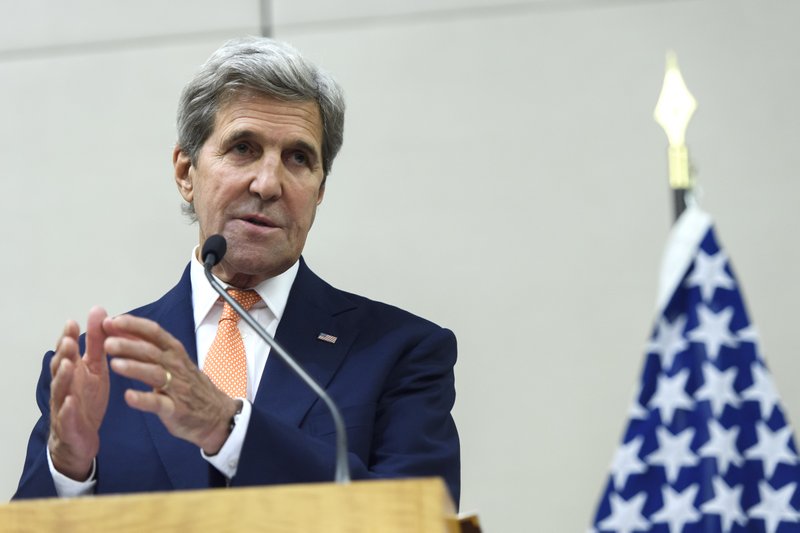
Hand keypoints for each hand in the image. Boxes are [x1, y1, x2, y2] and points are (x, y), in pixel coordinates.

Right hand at [48, 306, 109, 479]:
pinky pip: (66, 417)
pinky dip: (68, 408)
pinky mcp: (69, 425)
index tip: (73, 322)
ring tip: (69, 364)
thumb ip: (97, 342)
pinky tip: (72, 401)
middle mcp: (64, 386)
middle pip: (59, 369)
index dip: (67, 338)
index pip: (67, 352)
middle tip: (70, 341)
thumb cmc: (86, 398)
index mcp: (71, 372)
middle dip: (63, 355)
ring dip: (63, 377)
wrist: (81, 438)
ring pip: (60, 390)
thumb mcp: (95, 368)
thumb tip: (98, 310)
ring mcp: (63, 406)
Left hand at [103, 314, 238, 453]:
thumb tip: (123, 331)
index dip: (133, 326)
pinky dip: (144, 399)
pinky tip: (129, 396)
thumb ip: (150, 348)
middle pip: (151, 351)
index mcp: (174, 352)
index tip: (112, 321)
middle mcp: (176, 366)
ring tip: (114, 365)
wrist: (217, 415)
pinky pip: (159, 403)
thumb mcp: (175, 362)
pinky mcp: (176, 409)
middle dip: (129, 345)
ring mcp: (177, 387)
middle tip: (107, 342)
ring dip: (135, 368)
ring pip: (154, 373)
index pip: (154, 332)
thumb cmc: (190, 386)